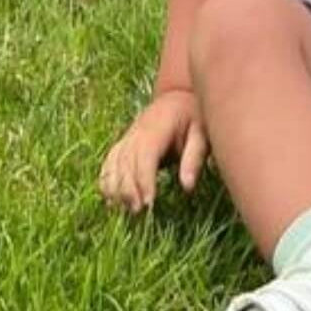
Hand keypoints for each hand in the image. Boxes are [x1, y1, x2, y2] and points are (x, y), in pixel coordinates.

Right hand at [98, 88, 207, 213]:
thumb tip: (187, 187)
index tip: (149, 203)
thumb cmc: (195, 116)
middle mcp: (137, 131)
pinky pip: (109, 163)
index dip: (144, 180)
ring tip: (127, 210)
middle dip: (129, 189)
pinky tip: (112, 200)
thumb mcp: (203, 132)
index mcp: (157, 126)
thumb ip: (195, 157)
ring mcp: (127, 136)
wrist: (180, 98)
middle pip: (126, 163)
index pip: (145, 156)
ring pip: (113, 164)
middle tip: (139, 212)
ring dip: (116, 189)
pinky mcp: (123, 143)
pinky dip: (107, 181)